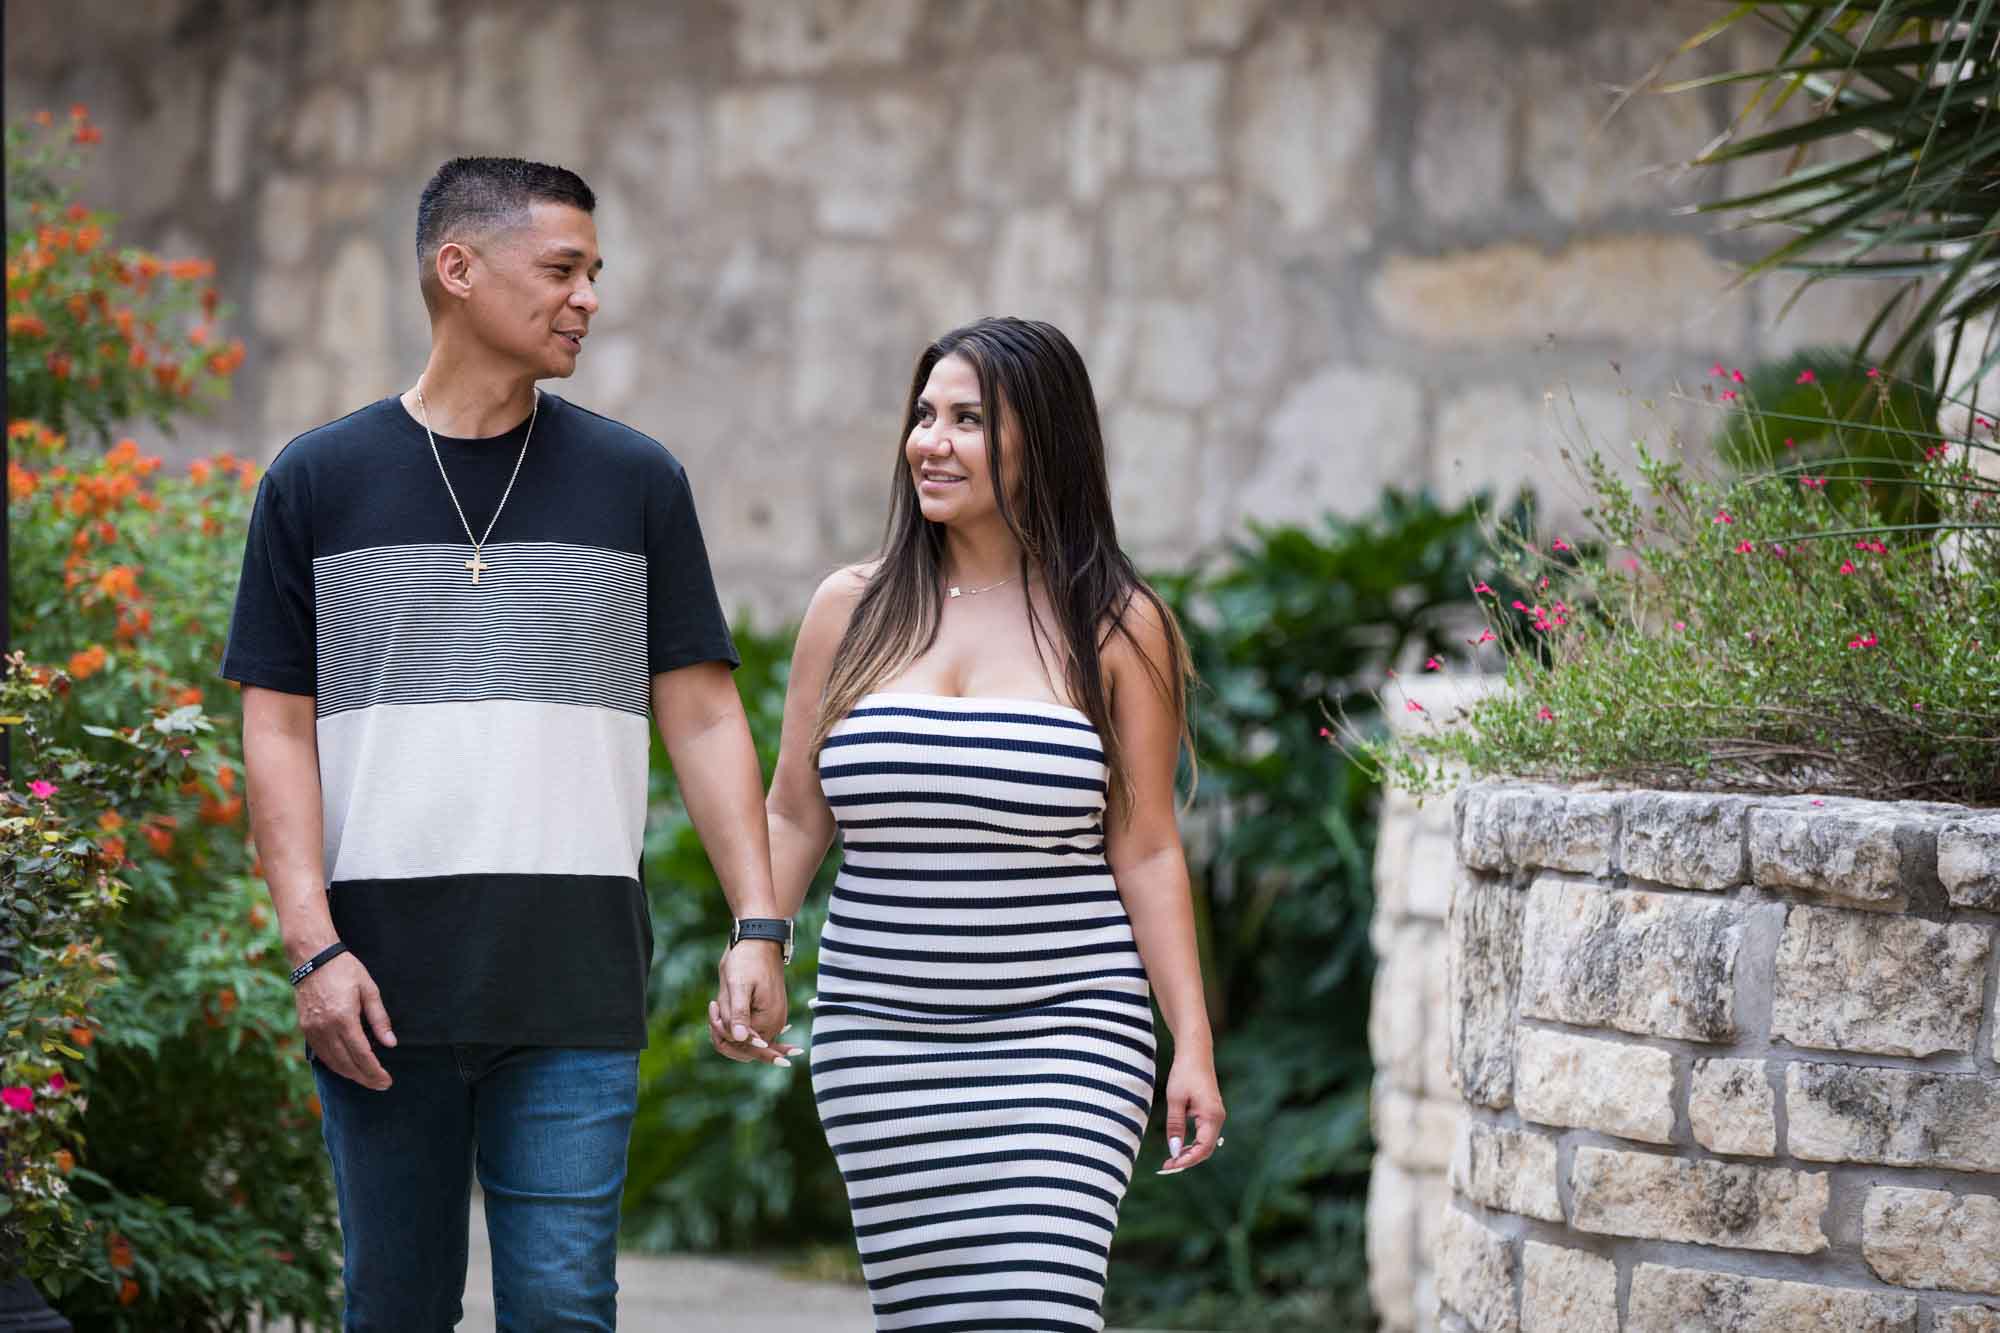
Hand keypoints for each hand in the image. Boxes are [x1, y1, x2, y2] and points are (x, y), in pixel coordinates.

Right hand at [295, 952, 395, 1089]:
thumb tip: (391, 1043)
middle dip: (365, 1078)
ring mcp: (312, 1030)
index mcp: (343, 1018)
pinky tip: (347, 1068)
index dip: (375, 1072)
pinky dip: (335, 1065)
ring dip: (351, 1075)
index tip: (386, 1081)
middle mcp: (325, 1028)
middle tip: (381, 1084)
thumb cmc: (345, 970)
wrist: (313, 958)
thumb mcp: (369, 990)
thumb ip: (380, 1019)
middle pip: (347, 1064)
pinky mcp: (305, 1029)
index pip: (362, 1055)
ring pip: (332, 1063)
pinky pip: (321, 1054)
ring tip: (367, 1079)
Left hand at [707, 941, 799, 1066]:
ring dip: (725, 1026)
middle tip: (714, 1005)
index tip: (714, 1007)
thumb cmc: (748, 960)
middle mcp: (774, 1026)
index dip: (722, 1032)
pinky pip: (746, 1030)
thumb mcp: (739, 985)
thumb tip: (739, 1039)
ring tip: (717, 1003)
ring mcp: (771, 1021)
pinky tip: (723, 1006)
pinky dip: (732, 1022)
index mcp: (769, 1020)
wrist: (759, 940)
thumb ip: (739, 1013)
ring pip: (741, 1040)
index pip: (741, 1046)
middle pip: (742, 1048)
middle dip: (722, 1031)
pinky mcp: (765, 1015)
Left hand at [1158, 1050, 1224, 1173]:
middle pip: (1206, 1150)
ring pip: (1205, 1144)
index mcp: (1212, 1116)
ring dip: (1189, 1153)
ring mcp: (1216, 1116)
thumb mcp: (1175, 1099)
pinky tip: (1178, 1146)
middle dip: (1187, 1160)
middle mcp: (1218, 1118)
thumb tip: (1174, 1151)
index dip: (1187, 1160)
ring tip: (1170, 1159)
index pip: (1203, 1148)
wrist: (1195, 1053)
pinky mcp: (1211, 1113)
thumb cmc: (1184, 1073)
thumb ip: (1175, 1126)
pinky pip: (1204, 1135)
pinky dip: (1192, 1144)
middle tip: (1166, 1167)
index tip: (1169, 1165)